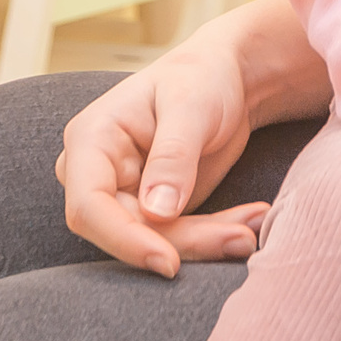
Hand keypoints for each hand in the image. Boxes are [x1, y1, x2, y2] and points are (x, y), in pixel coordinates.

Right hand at [55, 36, 268, 277]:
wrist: (226, 77)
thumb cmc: (202, 77)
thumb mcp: (191, 105)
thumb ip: (173, 156)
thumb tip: (155, 214)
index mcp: (91, 140)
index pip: (88, 206)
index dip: (124, 239)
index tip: (169, 263)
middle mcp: (96, 174)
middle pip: (126, 230)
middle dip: (185, 241)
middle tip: (242, 238)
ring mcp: (122, 195)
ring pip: (154, 240)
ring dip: (205, 242)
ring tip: (252, 230)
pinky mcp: (151, 211)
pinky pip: (176, 237)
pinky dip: (213, 235)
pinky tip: (249, 224)